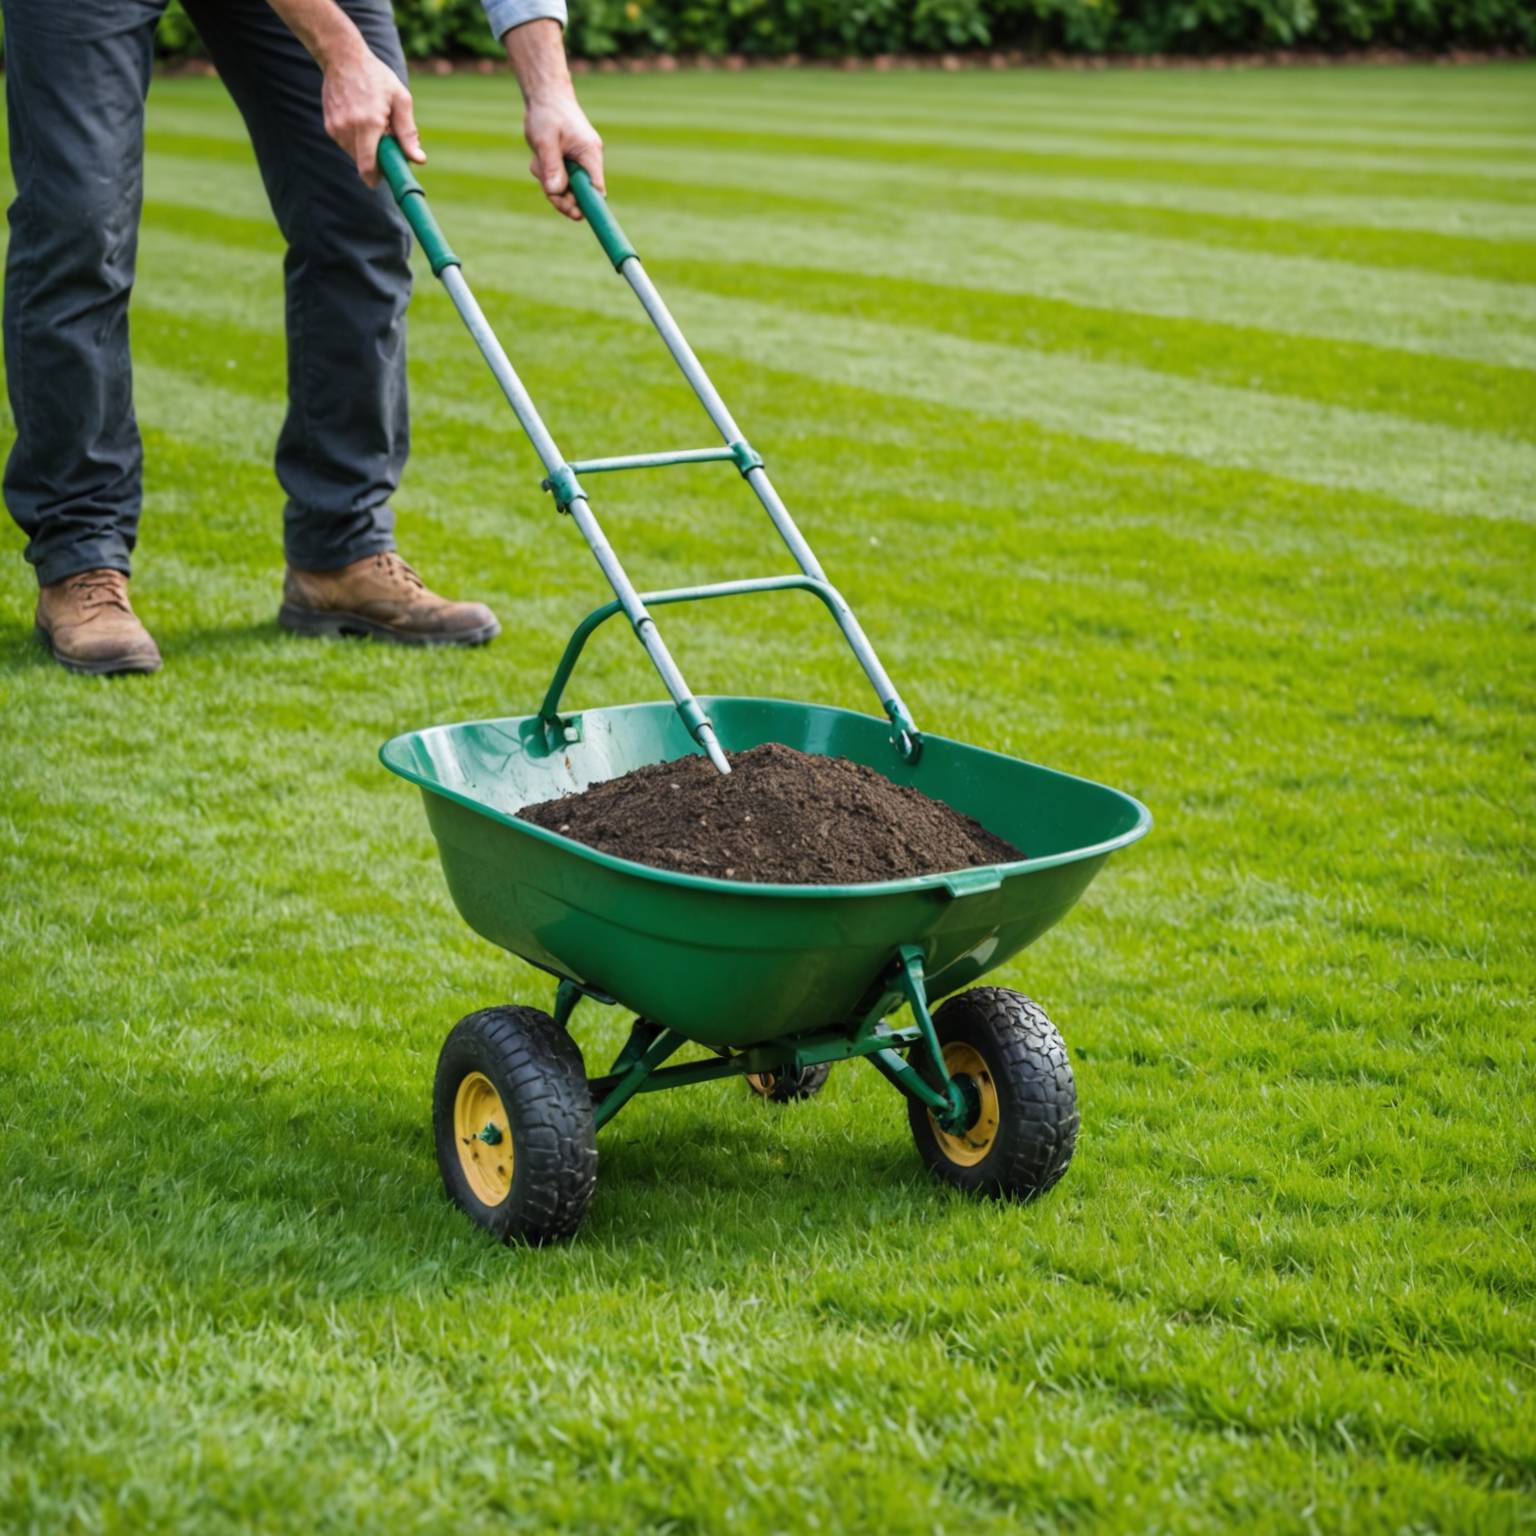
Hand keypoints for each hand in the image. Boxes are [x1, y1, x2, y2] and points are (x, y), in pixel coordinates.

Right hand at [322, 46, 423, 186]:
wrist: (342, 57)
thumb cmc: (376, 77)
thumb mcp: (400, 100)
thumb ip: (408, 132)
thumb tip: (418, 159)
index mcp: (369, 124)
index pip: (369, 167)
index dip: (378, 178)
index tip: (386, 178)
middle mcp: (348, 129)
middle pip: (364, 163)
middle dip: (378, 159)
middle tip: (387, 140)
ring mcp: (336, 128)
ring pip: (355, 155)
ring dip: (367, 149)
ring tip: (374, 124)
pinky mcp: (329, 126)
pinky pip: (347, 144)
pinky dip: (357, 139)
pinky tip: (361, 119)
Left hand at [525, 93, 603, 220]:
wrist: (546, 95)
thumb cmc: (548, 114)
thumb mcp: (546, 140)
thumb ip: (552, 166)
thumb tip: (556, 191)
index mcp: (590, 154)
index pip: (596, 189)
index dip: (588, 205)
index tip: (575, 214)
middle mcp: (589, 161)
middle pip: (580, 194)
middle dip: (561, 196)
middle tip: (547, 190)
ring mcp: (579, 162)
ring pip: (566, 188)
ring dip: (549, 182)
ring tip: (538, 160)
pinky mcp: (570, 163)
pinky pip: (559, 179)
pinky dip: (546, 174)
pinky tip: (539, 158)